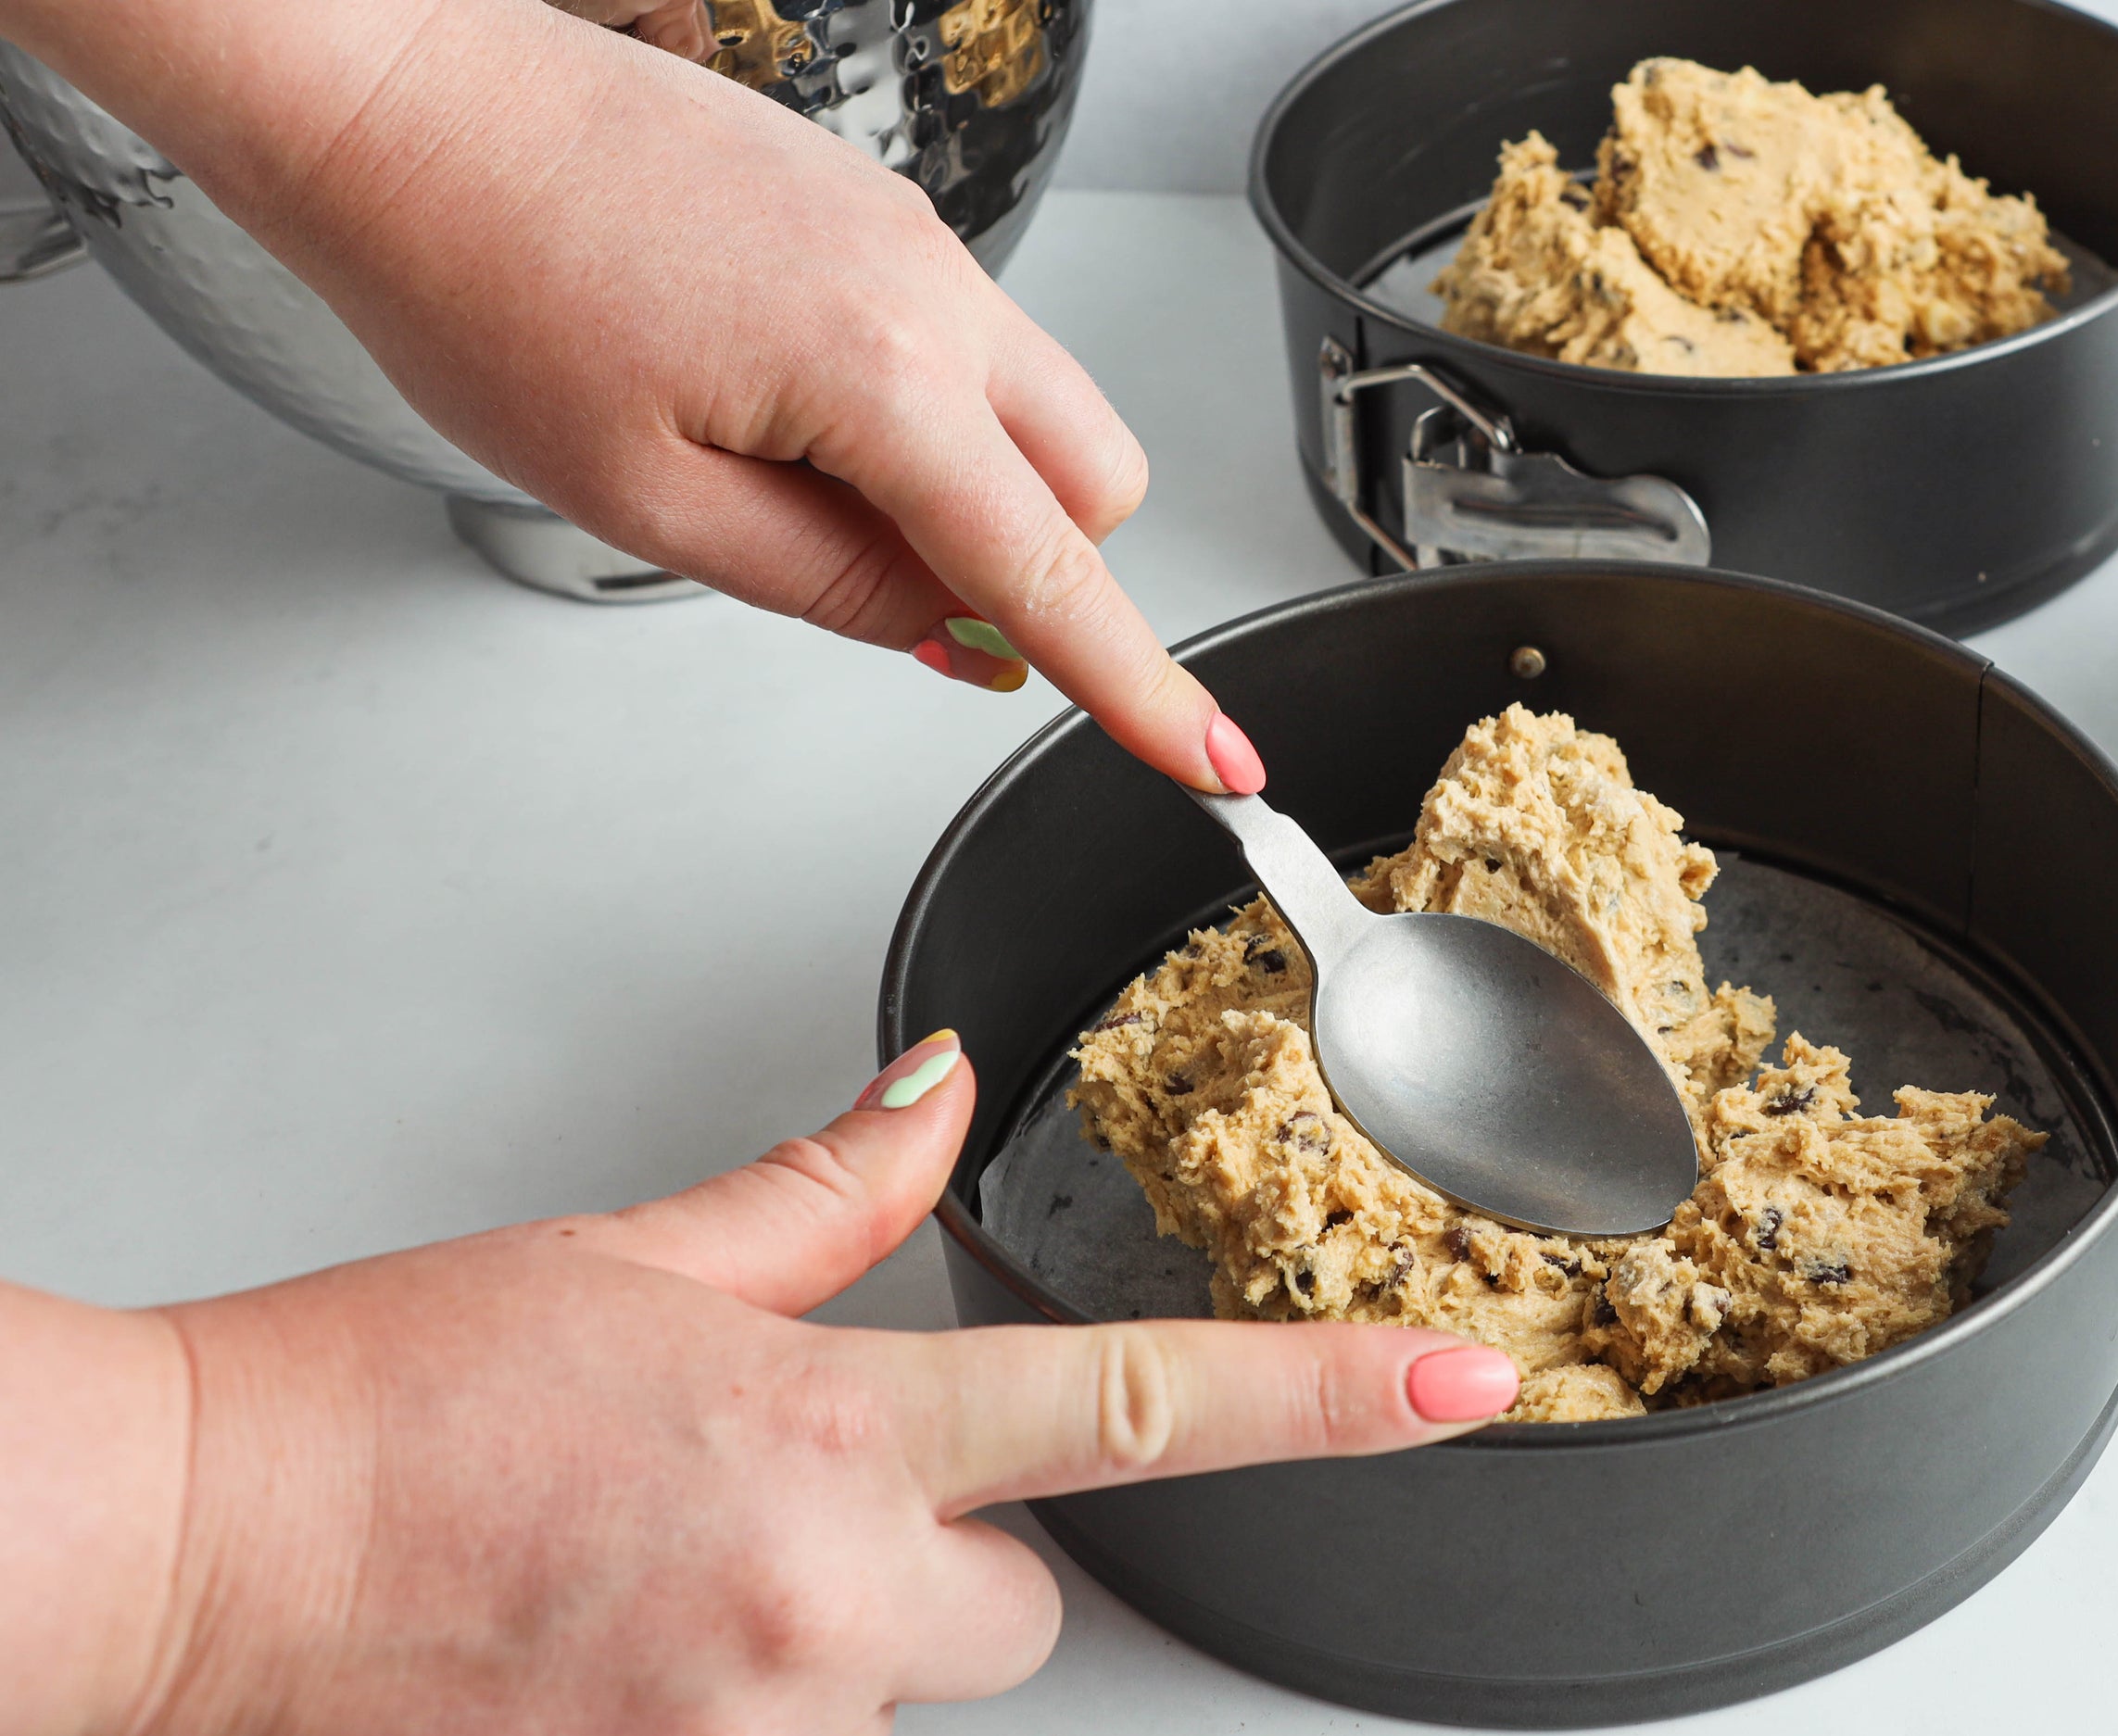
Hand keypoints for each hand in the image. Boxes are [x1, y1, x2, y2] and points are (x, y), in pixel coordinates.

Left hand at [0, 0, 1265, 794]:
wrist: (412, 102)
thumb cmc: (487, 277)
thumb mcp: (644, 500)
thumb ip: (828, 586)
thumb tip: (954, 637)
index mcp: (881, 374)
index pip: (1055, 570)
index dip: (1141, 687)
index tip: (1215, 761)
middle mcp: (932, 289)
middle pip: (1099, 482)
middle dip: (1041, 563)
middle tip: (887, 591)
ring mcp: (914, 235)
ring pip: (1038, 407)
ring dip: (968, 484)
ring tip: (784, 476)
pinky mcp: (877, 207)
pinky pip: (965, 343)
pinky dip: (917, 411)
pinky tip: (769, 401)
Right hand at [16, 1032, 1515, 1735]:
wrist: (180, 1559)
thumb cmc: (374, 1407)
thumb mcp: (625, 1261)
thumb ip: (825, 1195)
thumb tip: (937, 1089)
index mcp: (828, 1428)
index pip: (1141, 1408)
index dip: (1326, 1399)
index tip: (1457, 1388)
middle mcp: (818, 1599)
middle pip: (1022, 1609)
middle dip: (938, 1566)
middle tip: (771, 1521)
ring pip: (896, 1704)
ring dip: (818, 1659)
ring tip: (648, 1600)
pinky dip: (735, 1729)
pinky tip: (619, 1675)